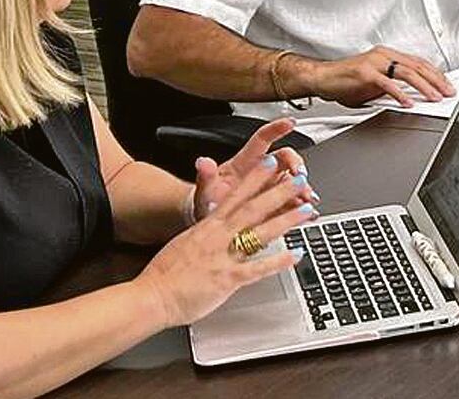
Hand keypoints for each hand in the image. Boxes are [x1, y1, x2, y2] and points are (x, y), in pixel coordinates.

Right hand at [133, 161, 317, 328]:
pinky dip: (278, 261)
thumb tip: (215, 224)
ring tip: (306, 210)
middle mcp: (217, 237)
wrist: (152, 296)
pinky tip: (296, 255)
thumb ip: (204, 231)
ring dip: (286, 220)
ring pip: (261, 233)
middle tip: (300, 178)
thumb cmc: (164, 273)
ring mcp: (224, 256)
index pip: (235, 195)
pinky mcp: (227, 279)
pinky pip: (258, 268)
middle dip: (279, 191)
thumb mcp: (184, 241)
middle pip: (254, 208)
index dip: (255, 178)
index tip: (270, 163)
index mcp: (207, 226)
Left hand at [190, 118, 307, 222]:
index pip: (262, 139)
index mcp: (245, 163)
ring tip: (306, 197)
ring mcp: (271, 188)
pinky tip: (307, 213)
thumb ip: (205, 177)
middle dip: (296, 163)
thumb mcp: (205, 192)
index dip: (276, 129)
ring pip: (294, 180)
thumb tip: (202, 162)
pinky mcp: (278, 205)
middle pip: (285, 158)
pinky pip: (295, 202)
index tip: (290, 122)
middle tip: (299, 175)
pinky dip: (304, 208)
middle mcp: (262, 171)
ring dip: (303, 187)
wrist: (211, 229)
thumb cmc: (208, 204)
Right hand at [291, 46, 454, 105]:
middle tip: (448, 93)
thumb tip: (413, 96)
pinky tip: (408, 102)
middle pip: (417, 66)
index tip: (447, 85)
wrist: (322, 78)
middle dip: (436, 80)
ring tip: (434, 98)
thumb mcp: (375, 84)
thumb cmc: (346, 81)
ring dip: (423, 87)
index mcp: (388, 56)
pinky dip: (399, 94)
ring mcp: (374, 63)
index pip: (418, 63)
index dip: (435, 74)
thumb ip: (393, 87)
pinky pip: (386, 83)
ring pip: (406, 73)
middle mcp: (383, 56)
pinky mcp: (364, 73)